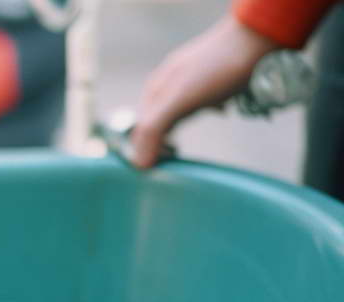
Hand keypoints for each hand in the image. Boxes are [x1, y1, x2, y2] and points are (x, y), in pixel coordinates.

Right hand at [130, 15, 279, 168]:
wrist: (257, 37)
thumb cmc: (217, 69)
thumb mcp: (179, 99)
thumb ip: (154, 129)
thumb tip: (138, 164)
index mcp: (154, 90)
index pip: (140, 131)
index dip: (145, 152)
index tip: (159, 170)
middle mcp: (168, 85)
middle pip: (157, 123)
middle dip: (163, 143)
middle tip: (176, 161)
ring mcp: (190, 81)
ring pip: (179, 114)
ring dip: (183, 130)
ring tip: (193, 142)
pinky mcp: (212, 79)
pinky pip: (201, 103)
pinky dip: (205, 112)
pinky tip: (218, 112)